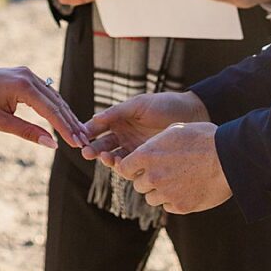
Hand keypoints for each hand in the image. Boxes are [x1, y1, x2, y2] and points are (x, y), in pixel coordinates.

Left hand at [0, 65, 88, 150]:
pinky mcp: (28, 76)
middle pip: (57, 103)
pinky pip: (48, 93)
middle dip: (71, 123)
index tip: (77, 143)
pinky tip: (65, 120)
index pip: (51, 110)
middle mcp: (30, 76)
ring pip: (55, 97)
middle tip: (84, 142)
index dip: (65, 128)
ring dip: (67, 116)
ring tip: (79, 134)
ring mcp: (30, 74)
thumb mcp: (0, 122)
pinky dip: (57, 107)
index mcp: (23, 87)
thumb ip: (27, 132)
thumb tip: (51, 144)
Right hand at [79, 90, 206, 161]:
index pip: (98, 127)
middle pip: (102, 144)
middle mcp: (122, 134)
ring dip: (105, 158)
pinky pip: (129, 165)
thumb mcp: (139, 104)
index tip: (79, 137)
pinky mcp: (144, 159)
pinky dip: (122, 166)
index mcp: (118, 118)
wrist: (191, 115)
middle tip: (87, 152)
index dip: (87, 132)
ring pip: (113, 156)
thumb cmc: (164, 104)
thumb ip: (117, 112)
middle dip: (93, 148)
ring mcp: (132, 147)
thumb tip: (95, 118)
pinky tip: (119, 165)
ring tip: (104, 157)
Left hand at [113, 122, 232, 213]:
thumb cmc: (204, 139)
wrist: (228, 158)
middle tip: (164, 172)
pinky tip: (188, 189)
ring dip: (160, 192)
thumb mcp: (176, 130)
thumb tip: (150, 148)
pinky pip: (169, 206)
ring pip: (152, 198)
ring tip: (178, 181)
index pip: (124, 168)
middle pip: (138, 185)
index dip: (130, 168)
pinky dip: (175, 200)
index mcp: (147, 155)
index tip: (138, 168)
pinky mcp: (181, 206)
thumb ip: (157, 142)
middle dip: (147, 180)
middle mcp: (153, 176)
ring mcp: (166, 193)